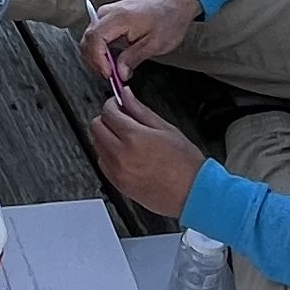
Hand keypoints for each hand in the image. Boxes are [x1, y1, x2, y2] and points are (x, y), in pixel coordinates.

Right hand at [83, 0, 199, 90]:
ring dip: (95, 57)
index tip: (108, 73)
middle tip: (109, 76)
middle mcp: (108, 13)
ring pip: (89, 38)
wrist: (173, 4)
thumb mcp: (155, 44)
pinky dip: (98, 50)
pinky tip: (109, 60)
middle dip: (94, 61)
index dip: (98, 59)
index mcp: (119, 17)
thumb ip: (133, 58)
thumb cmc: (168, 19)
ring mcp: (106, 14)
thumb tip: (119, 73)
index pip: (95, 38)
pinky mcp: (108, 18)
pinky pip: (95, 35)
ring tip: (110, 70)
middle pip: (88, 39)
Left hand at [88, 96, 205, 219]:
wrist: (193, 193)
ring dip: (105, 137)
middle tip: (120, 119)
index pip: (108, 113)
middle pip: (96, 128)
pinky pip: (102, 164)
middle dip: (106, 119)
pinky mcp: (118, 184)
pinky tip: (124, 154)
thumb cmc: (186, 164)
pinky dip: (108, 155)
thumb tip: (127, 96)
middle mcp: (121, 155)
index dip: (112, 104)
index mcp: (134, 138)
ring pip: (96, 145)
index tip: (118, 104)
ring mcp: (118, 172)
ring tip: (125, 137)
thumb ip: (141, 110)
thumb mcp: (167, 129)